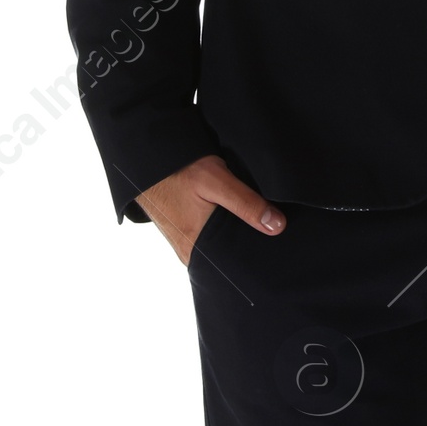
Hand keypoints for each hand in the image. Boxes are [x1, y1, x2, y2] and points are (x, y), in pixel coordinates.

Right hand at [136, 154, 285, 264]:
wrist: (148, 160)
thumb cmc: (180, 170)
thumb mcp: (216, 181)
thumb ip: (246, 203)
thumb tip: (277, 226)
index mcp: (197, 249)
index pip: (234, 265)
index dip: (255, 257)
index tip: (277, 250)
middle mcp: (190, 254)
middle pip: (228, 257)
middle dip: (248, 247)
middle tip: (273, 236)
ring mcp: (186, 245)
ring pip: (219, 247)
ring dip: (236, 237)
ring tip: (259, 227)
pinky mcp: (184, 234)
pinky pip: (209, 240)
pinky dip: (223, 231)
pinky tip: (237, 220)